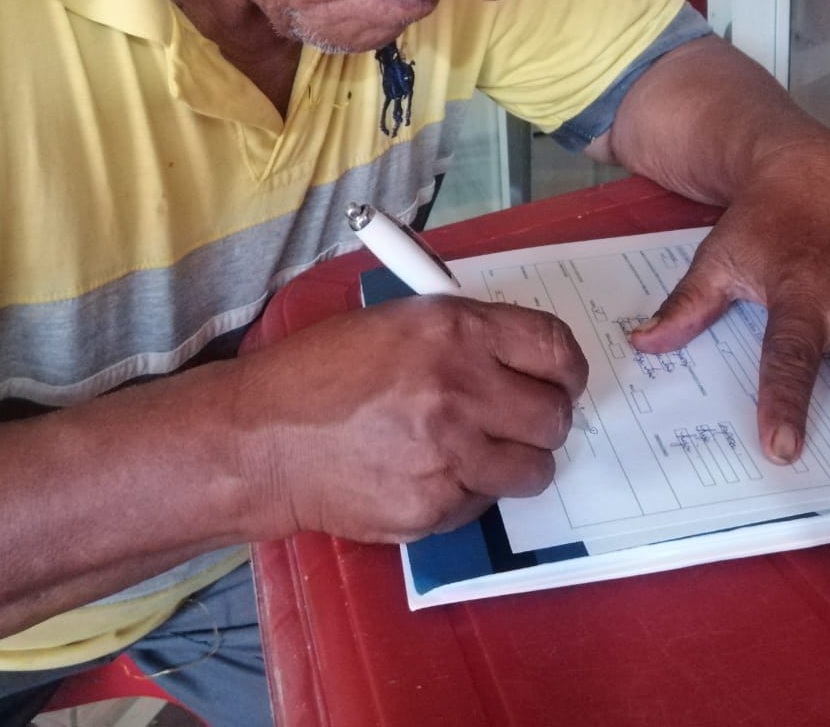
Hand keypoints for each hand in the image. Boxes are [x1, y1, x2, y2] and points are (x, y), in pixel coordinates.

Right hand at [231, 296, 586, 541]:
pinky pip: (484, 503)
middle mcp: (458, 389)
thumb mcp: (396, 323)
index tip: (562, 380)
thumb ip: (465, 336)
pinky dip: (468, 491)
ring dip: (514, 461)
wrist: (261, 439)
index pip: (554, 348)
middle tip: (519, 420)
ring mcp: (447, 454)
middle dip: (544, 419)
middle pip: (554, 415)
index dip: (568, 368)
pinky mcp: (432, 506)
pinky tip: (429, 472)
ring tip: (475, 450)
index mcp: (453, 331)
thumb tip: (523, 357)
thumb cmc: (321, 372)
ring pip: (532, 469)